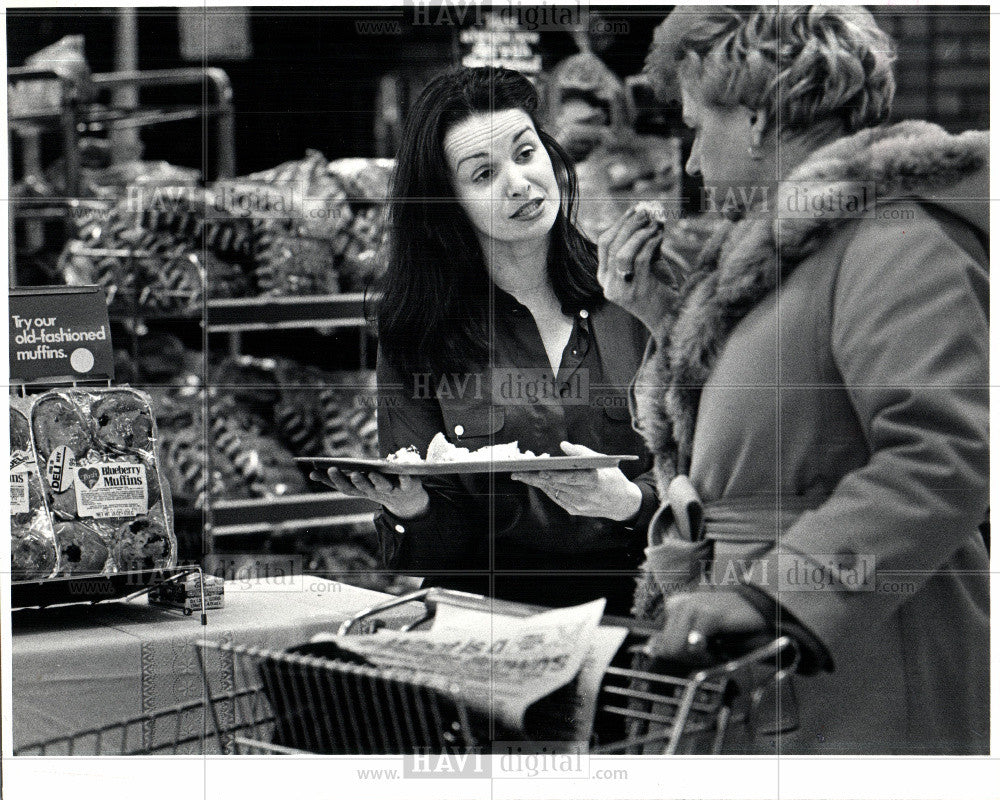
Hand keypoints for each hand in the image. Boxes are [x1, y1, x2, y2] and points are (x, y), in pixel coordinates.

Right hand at [309, 468, 429, 518]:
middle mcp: (376, 492)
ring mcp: (392, 490)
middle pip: (363, 488)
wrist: (408, 501)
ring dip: (376, 481)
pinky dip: (405, 479)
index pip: (346, 488)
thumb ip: (341, 477)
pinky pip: (407, 483)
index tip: (316, 472)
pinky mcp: (408, 487)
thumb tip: (313, 471)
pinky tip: (403, 474)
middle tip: (349, 473)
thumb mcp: (360, 482)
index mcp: (363, 491)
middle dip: (355, 481)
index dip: (333, 481)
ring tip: (371, 473)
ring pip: (382, 487)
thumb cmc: (378, 486)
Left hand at [510, 441, 642, 520]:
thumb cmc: (611, 477)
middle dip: (536, 477)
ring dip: (537, 483)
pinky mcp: (575, 510)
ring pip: (553, 492)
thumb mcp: (602, 460)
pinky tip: (536, 481)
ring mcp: (579, 505)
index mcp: (594, 481)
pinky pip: (556, 498)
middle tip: (518, 471)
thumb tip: (563, 445)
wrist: (622, 502)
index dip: (554, 474)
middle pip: (556, 485)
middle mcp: (586, 495)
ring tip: (521, 474)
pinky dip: (546, 489)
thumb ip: (581, 452)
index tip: (539, 469)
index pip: (570, 477)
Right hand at [597, 207, 679, 334]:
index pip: (604, 243)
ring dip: (639, 234)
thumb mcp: (649, 262)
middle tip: (647, 211)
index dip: (619, 223)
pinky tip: (660, 236)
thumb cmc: (660, 289)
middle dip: (630, 224)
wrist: (671, 318)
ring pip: (622, 253)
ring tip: (655, 224)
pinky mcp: (636, 292)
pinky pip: (640, 261)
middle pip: (612, 245)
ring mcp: (620, 290)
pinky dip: (650, 244)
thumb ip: (646, 241)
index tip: (635, 209)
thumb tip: (652, 214)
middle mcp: (608, 284)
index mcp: (605, 276)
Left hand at [645, 590, 766, 659]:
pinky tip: (720, 649)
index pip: (659, 643)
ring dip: (698, 658)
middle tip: (709, 656)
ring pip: (677, 648)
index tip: (695, 658)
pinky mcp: (708, 614)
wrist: (759, 611)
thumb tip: (652, 650)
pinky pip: (694, 644)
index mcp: (674, 607)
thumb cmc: (729, 626)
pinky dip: (708, 655)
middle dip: (688, 659)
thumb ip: (676, 642)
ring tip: (715, 651)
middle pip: (667, 648)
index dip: (676, 657)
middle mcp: (679, 604)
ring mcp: (692, 606)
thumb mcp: (699, 636)